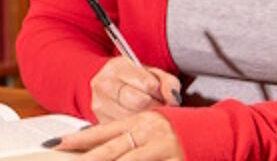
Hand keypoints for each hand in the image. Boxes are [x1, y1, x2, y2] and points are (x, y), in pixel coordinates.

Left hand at [51, 110, 183, 160]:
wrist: (217, 130)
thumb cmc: (180, 130)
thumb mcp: (152, 126)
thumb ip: (128, 135)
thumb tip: (100, 146)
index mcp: (140, 120)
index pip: (104, 131)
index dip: (80, 139)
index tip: (59, 144)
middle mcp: (149, 132)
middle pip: (112, 150)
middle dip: (89, 159)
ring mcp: (163, 148)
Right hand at [89, 56, 182, 122]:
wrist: (114, 87)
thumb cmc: (136, 81)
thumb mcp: (155, 75)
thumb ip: (169, 83)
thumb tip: (172, 100)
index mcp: (117, 67)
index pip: (148, 84)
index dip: (159, 91)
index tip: (158, 92)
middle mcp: (104, 84)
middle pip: (141, 102)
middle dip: (154, 105)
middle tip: (156, 104)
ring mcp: (100, 105)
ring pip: (134, 118)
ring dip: (146, 118)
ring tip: (146, 111)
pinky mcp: (101, 122)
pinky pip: (127, 129)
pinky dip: (137, 126)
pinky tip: (138, 120)